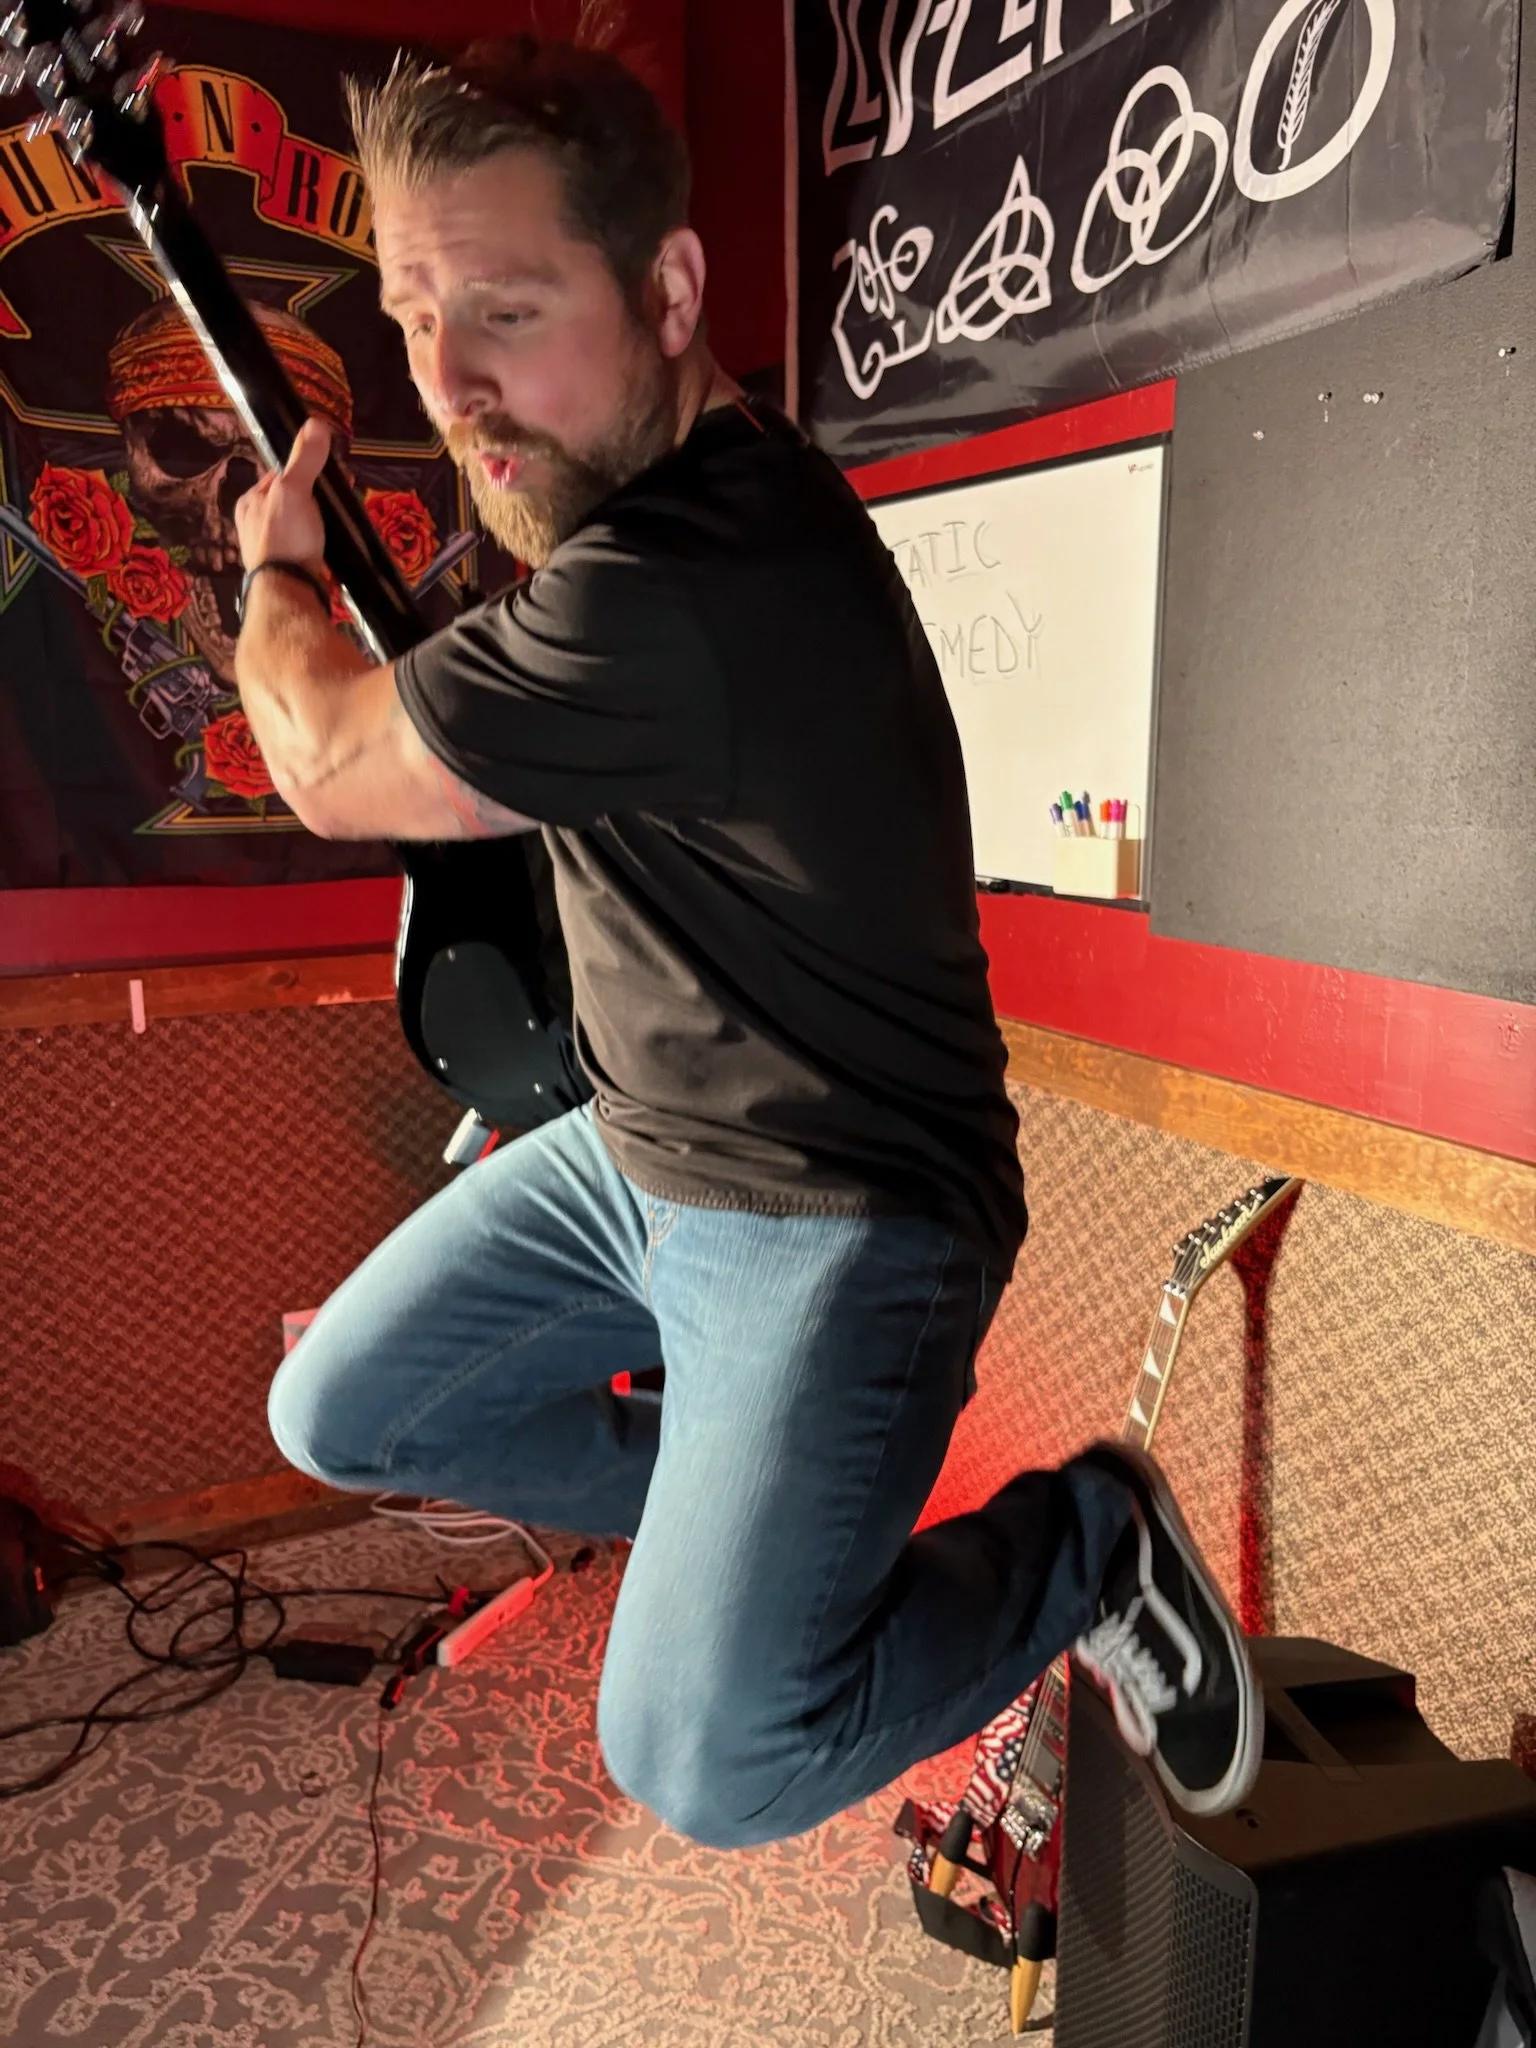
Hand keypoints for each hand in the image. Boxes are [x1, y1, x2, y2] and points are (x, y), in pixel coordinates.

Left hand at [235, 417, 329, 573]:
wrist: (289, 590)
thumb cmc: (285, 536)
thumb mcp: (294, 490)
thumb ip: (304, 459)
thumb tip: (316, 422)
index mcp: (249, 502)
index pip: (279, 475)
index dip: (304, 470)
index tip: (330, 473)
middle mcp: (254, 524)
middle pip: (290, 501)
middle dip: (313, 498)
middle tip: (338, 499)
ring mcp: (269, 550)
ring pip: (298, 525)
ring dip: (317, 521)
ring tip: (337, 522)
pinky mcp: (286, 571)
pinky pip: (304, 548)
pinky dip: (318, 543)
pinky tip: (329, 545)